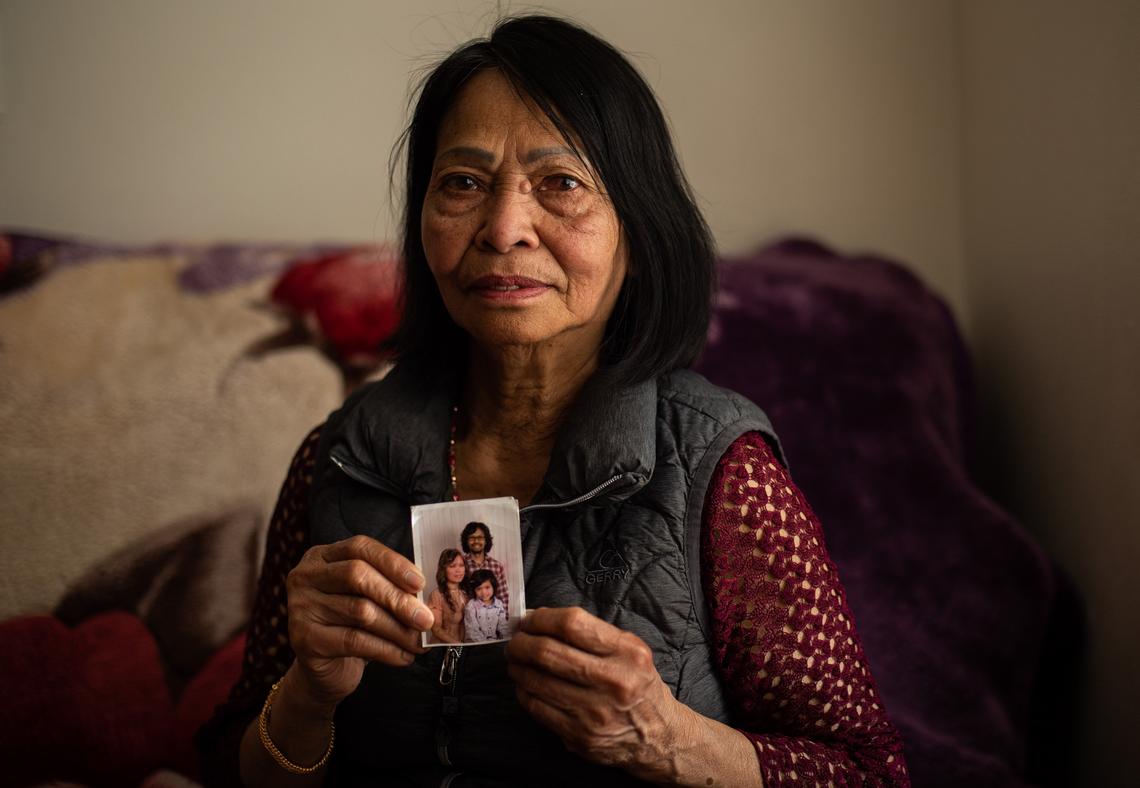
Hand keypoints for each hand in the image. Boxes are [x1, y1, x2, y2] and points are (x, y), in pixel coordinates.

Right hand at [285, 535, 433, 708]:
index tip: (419, 582)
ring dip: (397, 629)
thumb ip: (388, 587)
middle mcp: (305, 577)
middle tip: (426, 619)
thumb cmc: (350, 625)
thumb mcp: (366, 597)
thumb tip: (425, 595)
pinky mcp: (304, 639)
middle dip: (397, 598)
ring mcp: (300, 607)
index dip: (392, 562)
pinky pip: (354, 640)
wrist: (323, 670)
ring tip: (418, 642)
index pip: (359, 547)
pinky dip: (386, 650)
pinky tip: (403, 656)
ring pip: (360, 611)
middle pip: (357, 576)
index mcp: (322, 557)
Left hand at [505, 607, 687, 782]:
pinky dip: (524, 692)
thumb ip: (591, 634)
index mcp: (627, 653)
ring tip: (515, 661)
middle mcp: (613, 681)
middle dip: (521, 643)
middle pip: (548, 652)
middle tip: (515, 641)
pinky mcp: (579, 735)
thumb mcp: (631, 651)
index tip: (529, 620)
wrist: (658, 737)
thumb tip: (540, 620)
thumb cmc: (638, 686)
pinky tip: (525, 684)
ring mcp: (594, 712)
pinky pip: (537, 708)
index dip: (541, 619)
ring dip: (518, 667)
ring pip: (537, 681)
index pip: (572, 624)